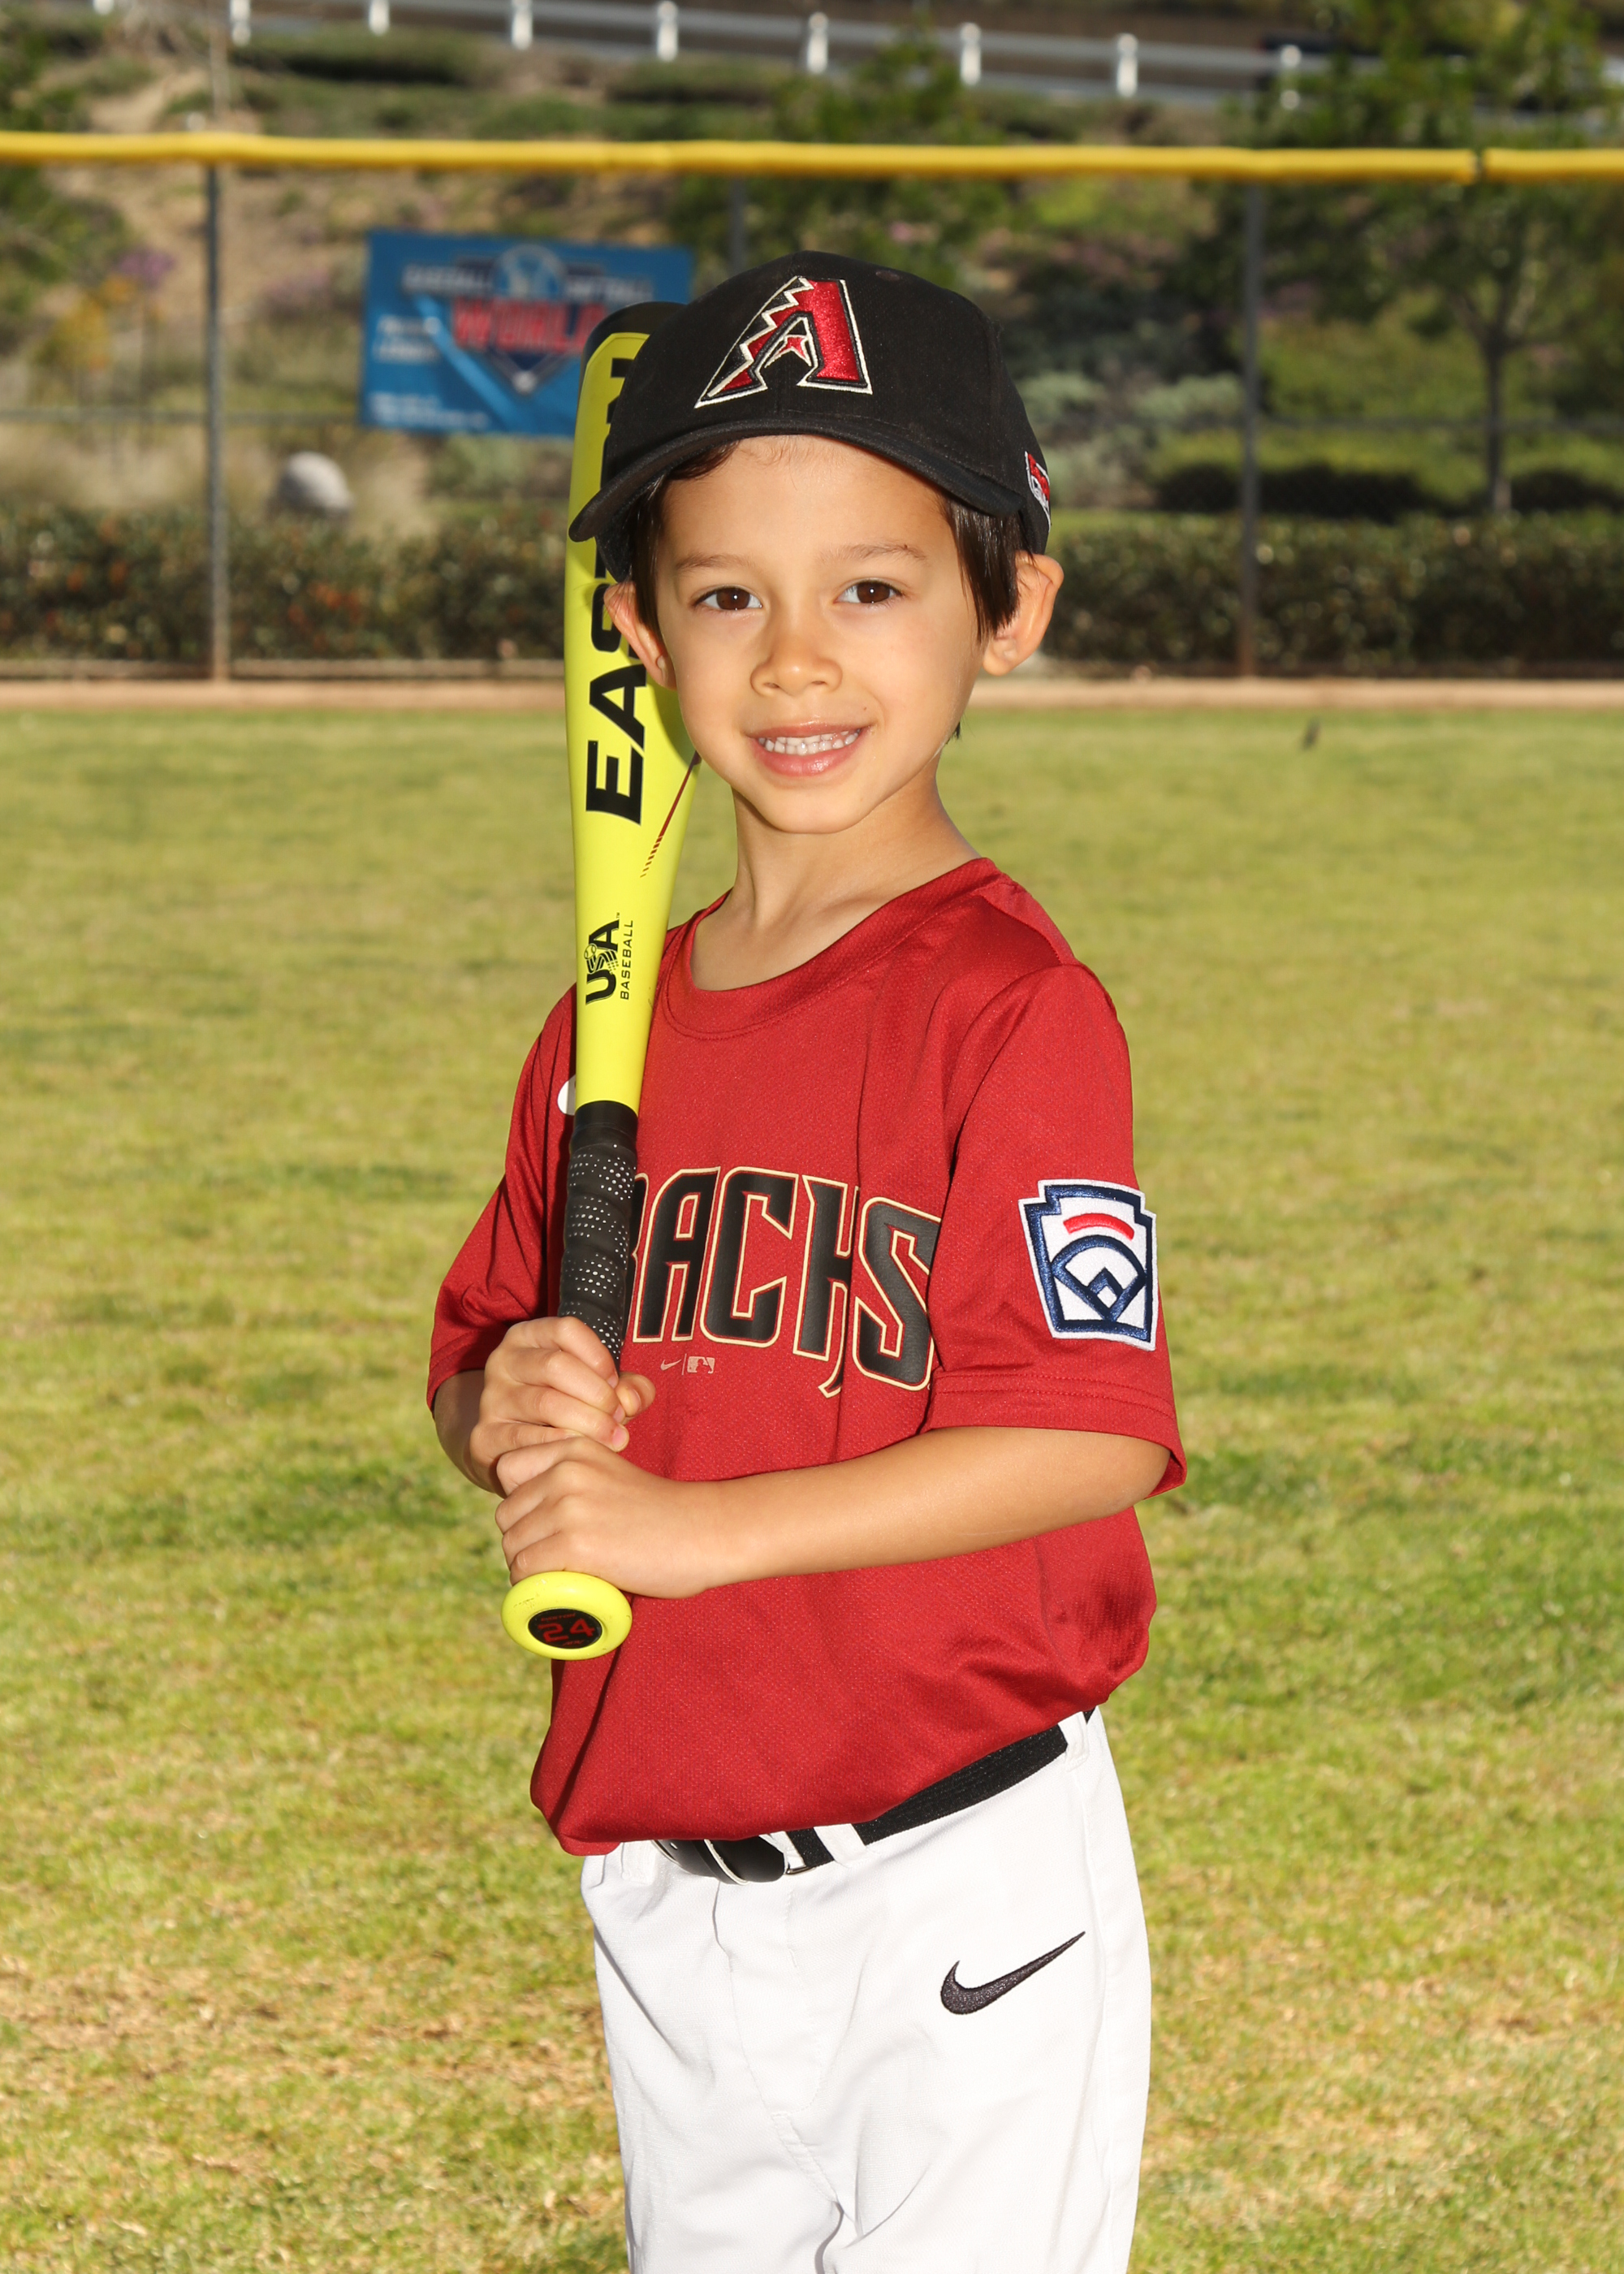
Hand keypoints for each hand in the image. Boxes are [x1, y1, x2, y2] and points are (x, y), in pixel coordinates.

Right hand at [467, 1316, 656, 1494]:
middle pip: (556, 1365)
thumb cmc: (568, 1411)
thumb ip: (627, 1389)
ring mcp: (490, 1399)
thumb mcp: (599, 1391)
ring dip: (588, 1424)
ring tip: (614, 1439)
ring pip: (546, 1403)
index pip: (566, 1329)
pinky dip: (562, 1447)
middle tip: (619, 1418)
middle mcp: (502, 1362)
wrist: (517, 1452)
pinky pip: (528, 1439)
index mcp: (527, 1337)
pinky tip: (583, 1454)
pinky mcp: (484, 1436)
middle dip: (598, 1394)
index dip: (598, 1356)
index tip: (615, 1383)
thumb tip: (632, 1399)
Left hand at [494, 1436, 724, 1599]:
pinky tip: (561, 1588)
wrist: (705, 1532)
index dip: (519, 1501)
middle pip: (506, 1514)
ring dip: (528, 1567)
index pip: (507, 1468)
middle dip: (523, 1539)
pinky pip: (526, 1571)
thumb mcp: (609, 1475)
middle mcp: (565, 1471)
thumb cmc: (661, 1513)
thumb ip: (572, 1482)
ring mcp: (568, 1506)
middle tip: (555, 1557)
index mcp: (573, 1448)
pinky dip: (535, 1587)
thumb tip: (526, 1519)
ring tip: (562, 1574)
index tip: (543, 1521)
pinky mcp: (573, 1544)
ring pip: (513, 1546)